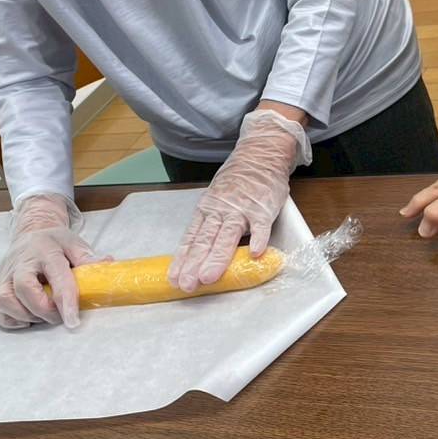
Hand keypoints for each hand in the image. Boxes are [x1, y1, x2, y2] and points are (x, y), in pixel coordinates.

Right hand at [0, 194, 97, 329]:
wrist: (31, 232)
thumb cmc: (55, 243)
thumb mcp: (75, 244)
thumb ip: (89, 258)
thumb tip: (108, 265)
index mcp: (45, 250)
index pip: (56, 276)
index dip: (65, 300)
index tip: (73, 321)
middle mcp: (21, 262)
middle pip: (24, 289)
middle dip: (43, 309)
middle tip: (58, 315)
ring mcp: (5, 274)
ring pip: (4, 300)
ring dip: (25, 315)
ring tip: (42, 314)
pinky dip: (11, 319)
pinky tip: (28, 316)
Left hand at [168, 109, 308, 292]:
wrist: (260, 155)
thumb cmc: (237, 181)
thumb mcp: (216, 199)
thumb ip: (210, 223)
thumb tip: (198, 253)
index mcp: (207, 210)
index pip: (192, 238)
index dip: (183, 259)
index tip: (174, 278)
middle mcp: (221, 210)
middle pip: (206, 240)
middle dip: (195, 263)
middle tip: (188, 284)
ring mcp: (242, 209)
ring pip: (228, 235)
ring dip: (218, 257)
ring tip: (209, 277)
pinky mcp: (263, 208)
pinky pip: (261, 225)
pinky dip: (258, 238)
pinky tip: (255, 254)